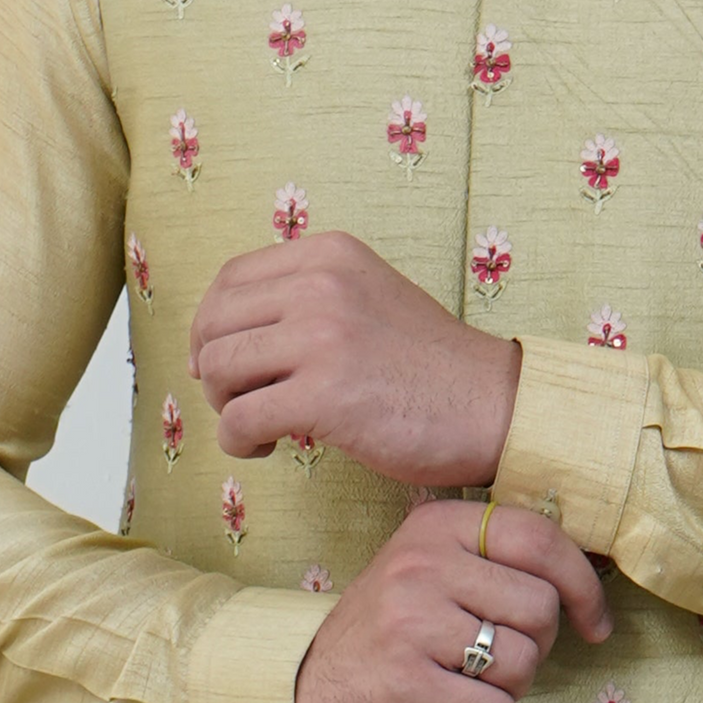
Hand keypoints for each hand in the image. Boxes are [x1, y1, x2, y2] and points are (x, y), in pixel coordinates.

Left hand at [189, 231, 521, 486]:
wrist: (491, 404)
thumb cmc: (427, 364)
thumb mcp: (366, 295)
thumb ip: (304, 297)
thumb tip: (213, 339)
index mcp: (330, 254)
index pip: (230, 278)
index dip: (211, 325)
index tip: (221, 359)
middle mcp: (321, 284)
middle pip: (214, 324)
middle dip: (212, 370)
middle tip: (242, 399)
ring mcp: (322, 336)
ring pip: (218, 370)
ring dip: (225, 407)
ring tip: (259, 425)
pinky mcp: (324, 394)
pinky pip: (239, 420)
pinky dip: (239, 442)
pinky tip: (269, 448)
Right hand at [292, 499, 612, 702]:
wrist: (310, 685)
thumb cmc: (393, 628)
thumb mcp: (435, 568)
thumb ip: (499, 560)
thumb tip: (591, 579)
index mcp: (438, 526)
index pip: (540, 538)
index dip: (583, 585)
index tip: (595, 622)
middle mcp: (422, 564)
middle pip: (539, 607)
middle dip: (538, 645)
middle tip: (499, 656)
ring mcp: (410, 622)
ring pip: (522, 661)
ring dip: (510, 686)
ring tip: (469, 679)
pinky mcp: (406, 684)